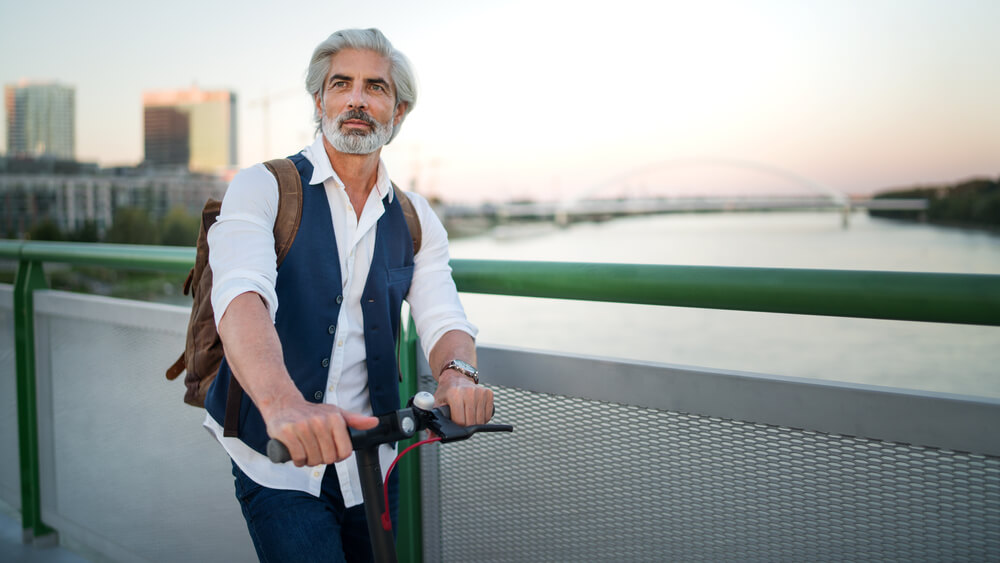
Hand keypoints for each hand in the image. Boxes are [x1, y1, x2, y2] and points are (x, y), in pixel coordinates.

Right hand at [263, 397, 377, 466]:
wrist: (283, 404)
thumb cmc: (311, 412)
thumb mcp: (335, 413)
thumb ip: (355, 420)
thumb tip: (374, 422)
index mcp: (334, 418)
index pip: (344, 452)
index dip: (338, 456)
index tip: (331, 451)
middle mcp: (319, 421)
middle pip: (328, 458)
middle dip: (322, 459)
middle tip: (316, 450)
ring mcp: (302, 426)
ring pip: (313, 459)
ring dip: (309, 460)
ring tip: (306, 449)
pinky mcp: (287, 432)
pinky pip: (298, 458)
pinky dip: (297, 460)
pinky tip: (296, 451)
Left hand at [435, 370, 493, 425]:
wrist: (457, 377)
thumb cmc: (447, 391)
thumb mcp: (437, 403)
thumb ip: (433, 420)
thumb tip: (430, 437)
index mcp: (454, 394)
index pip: (460, 421)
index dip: (457, 426)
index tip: (455, 423)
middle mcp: (469, 392)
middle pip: (471, 422)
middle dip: (466, 426)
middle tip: (461, 421)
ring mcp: (480, 392)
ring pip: (481, 420)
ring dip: (475, 423)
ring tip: (468, 416)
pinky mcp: (488, 393)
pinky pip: (488, 415)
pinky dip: (483, 418)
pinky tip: (476, 413)